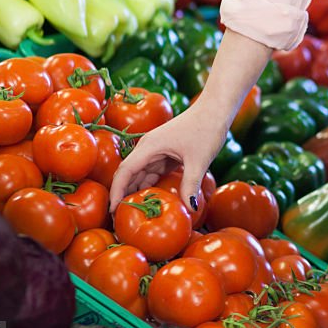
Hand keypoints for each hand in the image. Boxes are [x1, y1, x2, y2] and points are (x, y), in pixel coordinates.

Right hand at [107, 102, 226, 212]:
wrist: (215, 109)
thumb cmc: (206, 128)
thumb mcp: (199, 160)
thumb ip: (190, 184)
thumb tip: (189, 208)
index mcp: (149, 146)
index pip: (125, 172)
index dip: (116, 191)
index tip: (112, 210)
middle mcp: (148, 147)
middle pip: (129, 173)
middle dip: (123, 194)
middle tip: (121, 218)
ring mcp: (157, 149)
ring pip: (140, 173)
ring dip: (136, 190)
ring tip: (134, 212)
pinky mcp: (166, 152)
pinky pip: (152, 171)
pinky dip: (149, 184)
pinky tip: (151, 199)